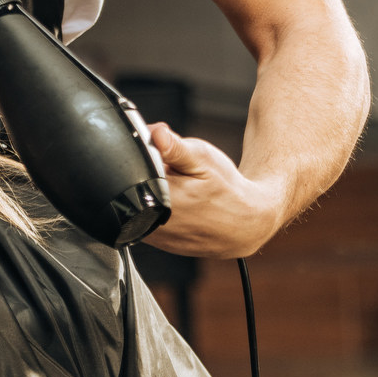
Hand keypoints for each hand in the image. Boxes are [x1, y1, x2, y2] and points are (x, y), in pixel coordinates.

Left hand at [140, 123, 286, 258]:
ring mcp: (155, 237)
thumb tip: (154, 132)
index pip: (131, 168)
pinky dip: (154, 208)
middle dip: (148, 175)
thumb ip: (175, 147)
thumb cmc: (228, 191)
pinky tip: (177, 206)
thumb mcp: (204, 160)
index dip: (145, 156)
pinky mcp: (157, 243)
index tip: (165, 157)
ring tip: (178, 191)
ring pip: (136, 204)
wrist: (246, 224)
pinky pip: (143, 218)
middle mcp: (155, 221)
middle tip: (176, 175)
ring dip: (149, 193)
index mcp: (164, 198)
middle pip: (132, 187)